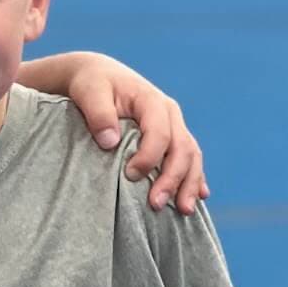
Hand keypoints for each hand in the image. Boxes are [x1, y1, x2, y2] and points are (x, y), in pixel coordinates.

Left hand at [62, 54, 207, 213]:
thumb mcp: (89, 91)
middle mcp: (169, 113)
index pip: (159, 132)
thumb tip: (110, 142)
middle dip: (173, 178)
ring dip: (189, 183)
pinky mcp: (172, 137)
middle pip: (182, 148)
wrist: (98, 75)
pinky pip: (189, 158)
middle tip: (156, 204)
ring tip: (183, 210)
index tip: (131, 175)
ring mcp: (174, 125)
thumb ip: (98, 113)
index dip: (149, 157)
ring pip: (191, 156)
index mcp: (151, 101)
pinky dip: (195, 177)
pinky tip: (198, 197)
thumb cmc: (92, 84)